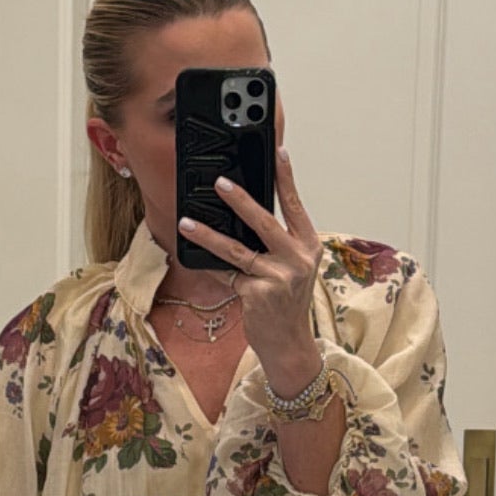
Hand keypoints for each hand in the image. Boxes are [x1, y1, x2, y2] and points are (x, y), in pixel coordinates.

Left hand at [177, 146, 322, 384]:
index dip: (286, 179)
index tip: (278, 152)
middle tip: (220, 182)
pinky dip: (213, 268)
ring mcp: (278, 278)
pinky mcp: (258, 294)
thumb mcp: (291, 269)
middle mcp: (297, 260)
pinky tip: (197, 260)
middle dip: (240, 200)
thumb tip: (244, 215)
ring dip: (208, 235)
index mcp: (309, 247)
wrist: (288, 343)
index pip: (295, 206)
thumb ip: (276, 244)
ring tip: (187, 222)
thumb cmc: (287, 302)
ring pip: (236, 249)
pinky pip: (227, 274)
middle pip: (264, 222)